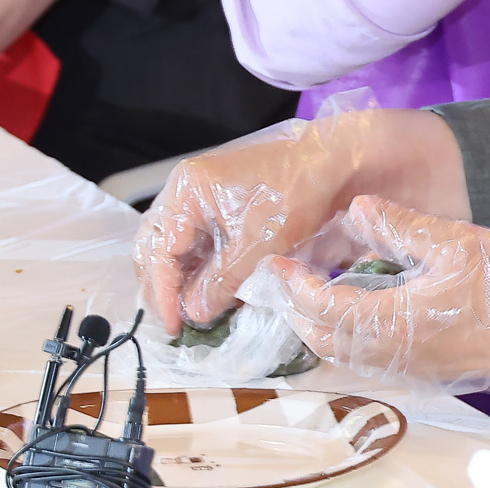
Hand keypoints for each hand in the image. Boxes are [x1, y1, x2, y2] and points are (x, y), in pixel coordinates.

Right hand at [134, 112, 366, 336]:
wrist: (333, 162)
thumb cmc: (295, 195)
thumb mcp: (256, 246)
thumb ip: (219, 283)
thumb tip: (192, 314)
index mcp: (186, 190)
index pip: (158, 249)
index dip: (162, 293)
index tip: (171, 327)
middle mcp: (186, 188)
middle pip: (157, 245)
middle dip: (162, 287)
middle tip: (174, 322)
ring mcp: (202, 194)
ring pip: (176, 244)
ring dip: (180, 279)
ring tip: (190, 313)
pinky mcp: (220, 202)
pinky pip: (198, 239)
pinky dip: (200, 267)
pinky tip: (209, 291)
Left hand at [260, 195, 489, 399]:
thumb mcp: (455, 243)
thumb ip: (402, 227)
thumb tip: (357, 207)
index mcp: (392, 320)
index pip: (323, 307)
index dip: (292, 285)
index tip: (274, 263)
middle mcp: (390, 352)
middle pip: (322, 339)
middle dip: (294, 309)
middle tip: (283, 276)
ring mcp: (404, 366)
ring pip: (340, 353)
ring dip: (317, 325)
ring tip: (309, 289)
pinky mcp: (418, 371)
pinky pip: (363, 358)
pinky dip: (342, 335)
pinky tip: (351, 308)